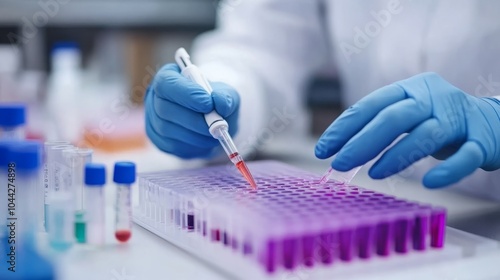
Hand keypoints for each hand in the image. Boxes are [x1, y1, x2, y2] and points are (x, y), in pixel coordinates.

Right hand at [145, 64, 239, 158]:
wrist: (212, 119)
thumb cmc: (214, 100)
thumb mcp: (225, 92)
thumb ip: (225, 96)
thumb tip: (220, 104)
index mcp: (167, 78)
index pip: (167, 83)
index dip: (186, 93)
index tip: (208, 103)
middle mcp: (155, 98)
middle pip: (164, 108)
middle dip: (193, 119)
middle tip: (216, 125)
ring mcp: (154, 121)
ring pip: (167, 129)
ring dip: (195, 134)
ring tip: (214, 133)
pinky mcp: (160, 141)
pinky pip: (172, 145)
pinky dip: (192, 145)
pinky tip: (205, 140)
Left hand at [315, 72, 499, 187]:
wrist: (495, 121)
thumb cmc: (438, 120)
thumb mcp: (408, 115)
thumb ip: (380, 127)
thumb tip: (340, 150)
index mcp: (410, 89)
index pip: (371, 105)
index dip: (344, 127)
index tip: (323, 149)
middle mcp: (434, 98)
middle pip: (394, 117)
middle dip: (362, 141)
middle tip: (339, 163)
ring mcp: (459, 117)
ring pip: (425, 135)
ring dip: (395, 155)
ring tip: (373, 173)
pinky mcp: (483, 140)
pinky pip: (466, 156)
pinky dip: (447, 170)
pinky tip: (428, 182)